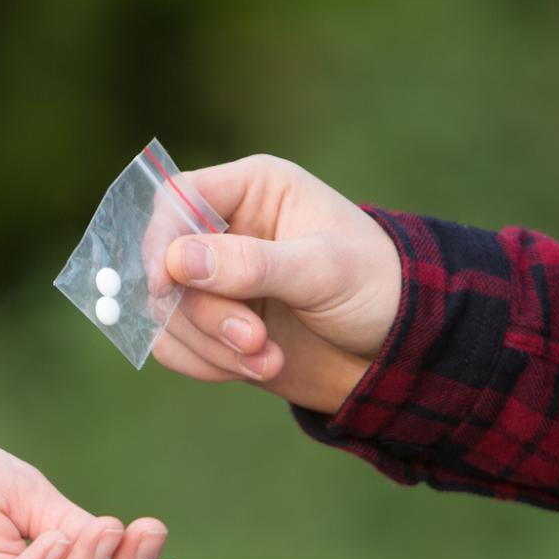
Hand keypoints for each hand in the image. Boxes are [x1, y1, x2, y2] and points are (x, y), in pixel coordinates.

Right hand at [151, 154, 402, 413]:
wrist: (397, 351)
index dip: (161, 241)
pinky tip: (256, 368)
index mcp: (252, 190)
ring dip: (209, 345)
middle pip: (167, 264)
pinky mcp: (214, 325)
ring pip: (166, 311)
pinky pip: (175, 345)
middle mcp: (225, 230)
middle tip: (254, 340)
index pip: (176, 200)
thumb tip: (177, 260)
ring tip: (268, 361)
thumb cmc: (375, 287)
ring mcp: (216, 280)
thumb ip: (252, 264)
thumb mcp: (322, 270)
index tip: (168, 287)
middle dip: (204, 313)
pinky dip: (207, 364)